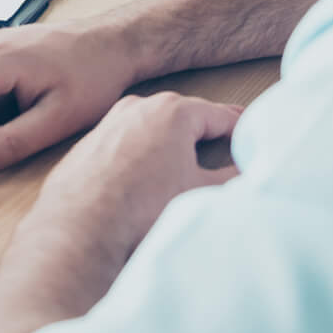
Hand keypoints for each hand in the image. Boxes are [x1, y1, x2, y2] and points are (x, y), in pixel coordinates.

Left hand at [22, 92, 242, 268]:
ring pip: (153, 126)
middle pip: (185, 115)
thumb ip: (231, 178)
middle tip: (227, 133)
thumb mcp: (199, 192)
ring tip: (189, 152)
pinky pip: (126, 140)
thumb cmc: (142, 207)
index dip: (239, 126)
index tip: (252, 132)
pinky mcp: (90, 141)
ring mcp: (110, 121)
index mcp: (173, 112)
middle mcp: (139, 107)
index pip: (218, 115)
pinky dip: (143, 149)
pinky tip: (148, 168)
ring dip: (172, 137)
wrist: (80, 225)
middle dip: (206, 127)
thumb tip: (250, 172)